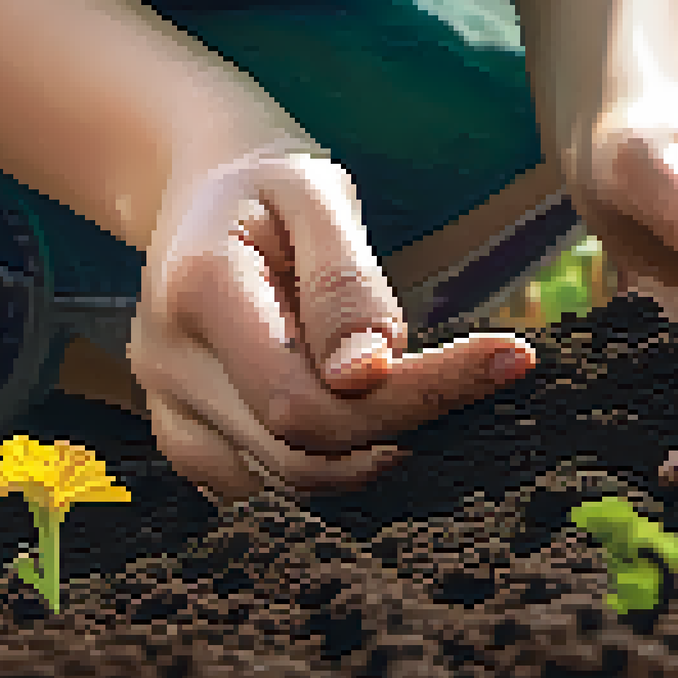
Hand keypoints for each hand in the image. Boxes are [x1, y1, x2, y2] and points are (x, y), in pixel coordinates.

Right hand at [129, 152, 536, 502]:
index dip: (412, 399)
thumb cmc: (271, 187)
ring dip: (371, 456)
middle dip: (404, 430)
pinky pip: (265, 490)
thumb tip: (367, 376)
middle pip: (299, 454)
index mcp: (198, 292)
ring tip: (427, 396)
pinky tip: (377, 421)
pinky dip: (333, 468)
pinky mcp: (184, 440)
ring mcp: (168, 410)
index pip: (305, 397)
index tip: (509, 359)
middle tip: (484, 379)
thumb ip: (343, 284)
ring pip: (284, 485)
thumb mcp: (316, 194)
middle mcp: (168, 363)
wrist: (201, 197)